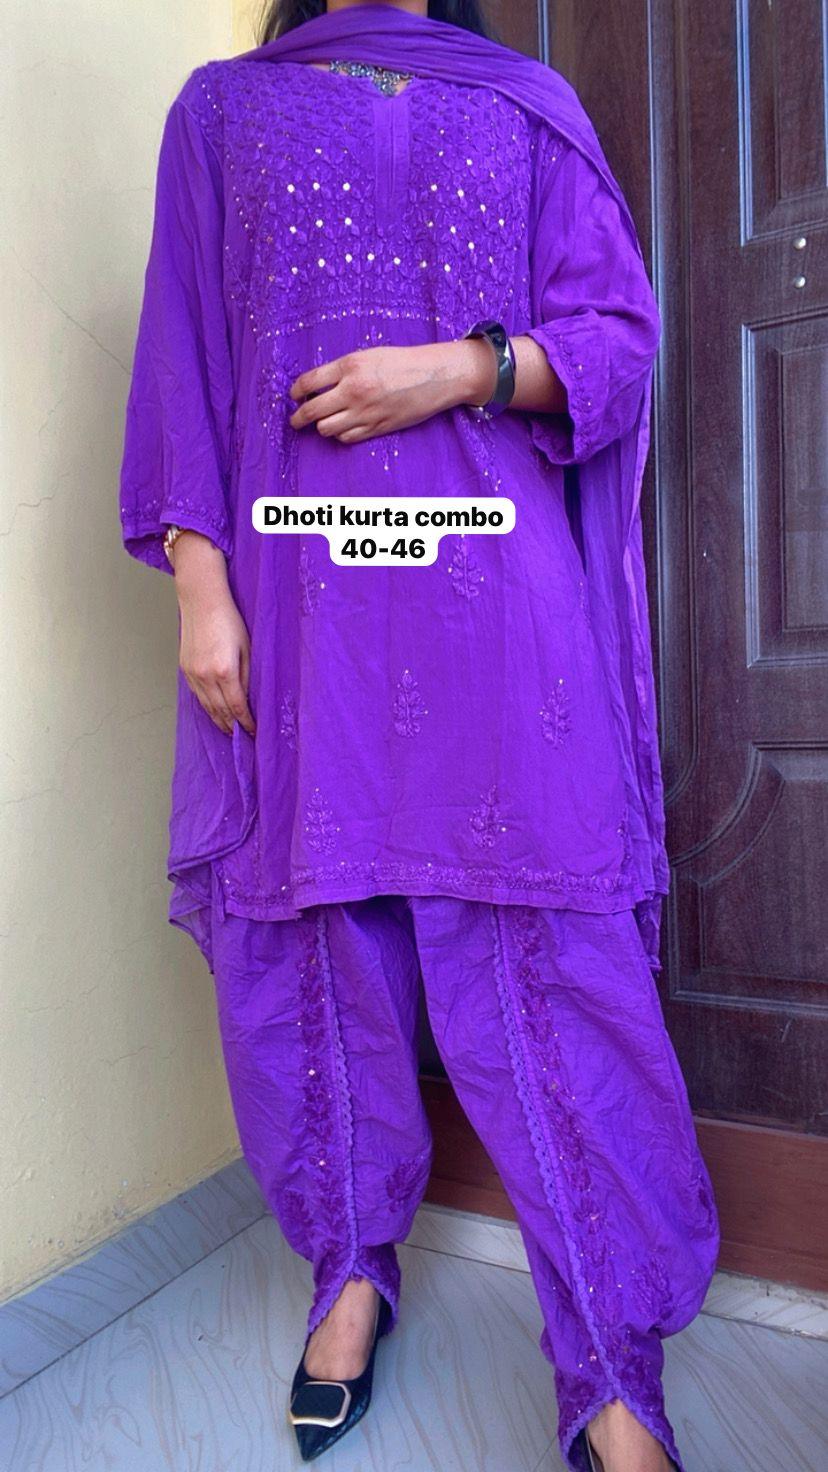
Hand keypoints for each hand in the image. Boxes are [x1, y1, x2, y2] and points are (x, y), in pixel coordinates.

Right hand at [172, 531, 255, 736]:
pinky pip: (197, 696)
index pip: (237, 707)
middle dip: (233, 727)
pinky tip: (215, 712)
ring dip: (219, 721)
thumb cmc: (229, 620)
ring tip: (230, 731)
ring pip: (206, 707)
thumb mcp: (247, 648)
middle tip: (243, 739)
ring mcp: (192, 673)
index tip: (254, 732)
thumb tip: (248, 699)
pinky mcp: (185, 669)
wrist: (201, 601)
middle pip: (220, 712)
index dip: (246, 723)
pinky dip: (207, 707)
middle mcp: (205, 676)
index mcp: (225, 671)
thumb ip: (247, 676)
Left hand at [287, 338, 497, 442]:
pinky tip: (343, 427)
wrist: (434, 376)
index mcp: (349, 366)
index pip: (308, 382)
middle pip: (312, 411)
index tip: (294, 395)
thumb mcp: (368, 355)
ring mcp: (365, 412)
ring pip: (326, 428)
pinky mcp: (377, 427)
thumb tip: (317, 385)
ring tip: (323, 422)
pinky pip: (346, 437)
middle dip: (298, 417)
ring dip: (321, 426)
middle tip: (296, 419)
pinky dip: (340, 434)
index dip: (296, 391)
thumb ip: (342, 369)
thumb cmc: (402, 362)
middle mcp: (354, 390)